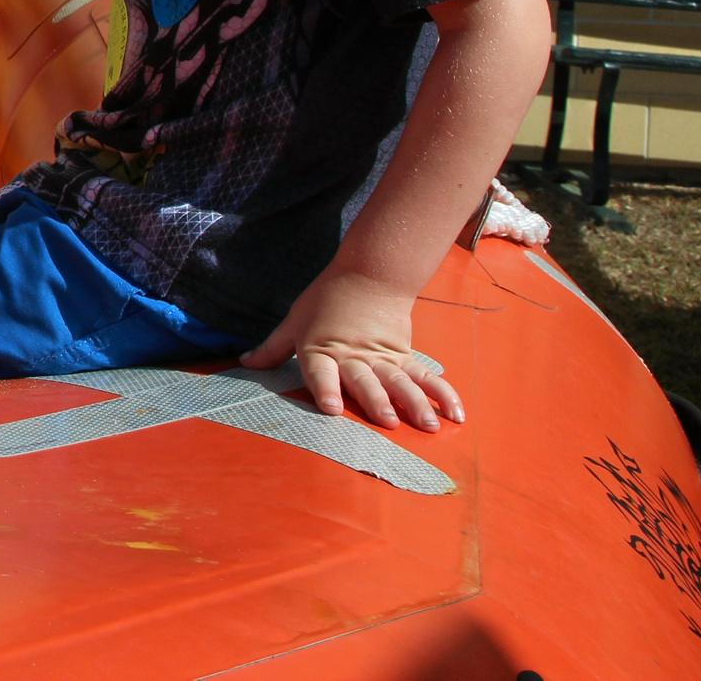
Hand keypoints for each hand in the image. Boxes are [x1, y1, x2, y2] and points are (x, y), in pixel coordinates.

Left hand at [241, 268, 462, 431]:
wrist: (368, 274)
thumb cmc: (325, 302)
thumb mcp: (294, 322)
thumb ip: (273, 348)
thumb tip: (244, 362)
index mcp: (321, 350)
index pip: (321, 371)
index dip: (325, 389)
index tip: (331, 409)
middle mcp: (353, 357)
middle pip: (365, 381)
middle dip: (377, 401)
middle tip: (388, 422)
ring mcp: (383, 358)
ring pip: (400, 382)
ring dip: (415, 404)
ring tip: (429, 425)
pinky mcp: (405, 356)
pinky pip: (425, 377)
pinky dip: (443, 394)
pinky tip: (456, 414)